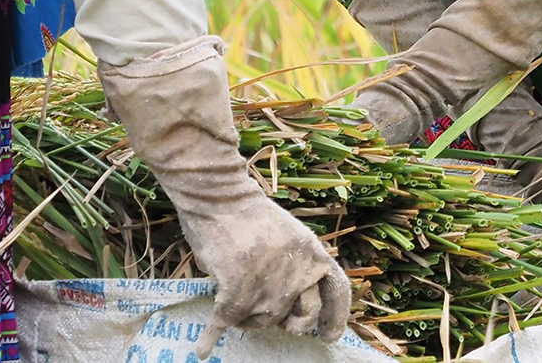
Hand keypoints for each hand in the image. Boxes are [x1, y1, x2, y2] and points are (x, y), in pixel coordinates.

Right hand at [97, 38, 349, 353]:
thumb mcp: (289, 234)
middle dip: (287, 323)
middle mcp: (298, 273)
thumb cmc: (249, 214)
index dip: (336, 320)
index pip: (338, 294)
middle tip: (272, 316)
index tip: (329, 337)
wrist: (218, 194)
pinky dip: (212, 335)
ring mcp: (270, 284)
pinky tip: (203, 347)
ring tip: (234, 293)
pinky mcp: (238, 290)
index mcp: (314, 253)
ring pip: (262, 322)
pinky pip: (229, 322)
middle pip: (301, 320)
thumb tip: (300, 307)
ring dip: (248, 315)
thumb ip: (299, 266)